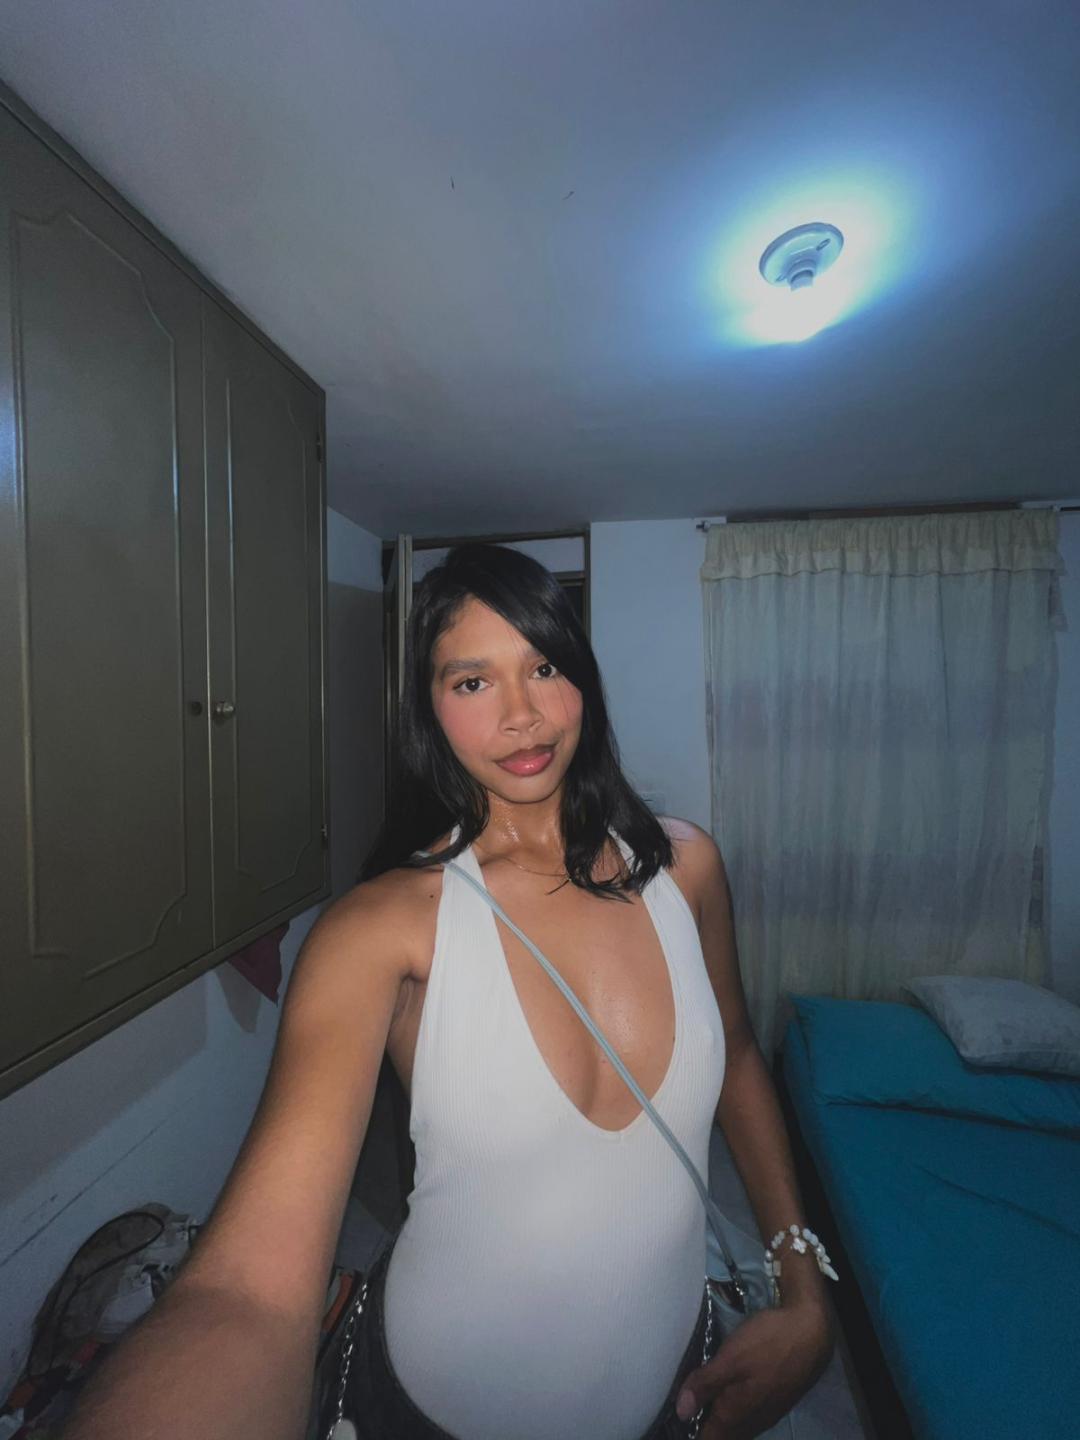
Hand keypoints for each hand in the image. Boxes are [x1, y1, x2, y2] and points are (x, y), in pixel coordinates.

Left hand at [675, 1300, 833, 1439]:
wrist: (813, 1332)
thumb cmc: (769, 1343)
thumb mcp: (731, 1358)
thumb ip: (705, 1385)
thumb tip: (680, 1412)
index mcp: (736, 1416)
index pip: (707, 1439)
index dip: (691, 1429)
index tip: (678, 1414)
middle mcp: (753, 1423)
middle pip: (722, 1434)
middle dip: (705, 1422)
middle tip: (688, 1398)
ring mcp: (768, 1414)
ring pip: (737, 1425)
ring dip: (720, 1414)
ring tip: (705, 1391)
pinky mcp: (777, 1401)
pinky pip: (749, 1414)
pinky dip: (735, 1406)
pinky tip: (730, 1386)